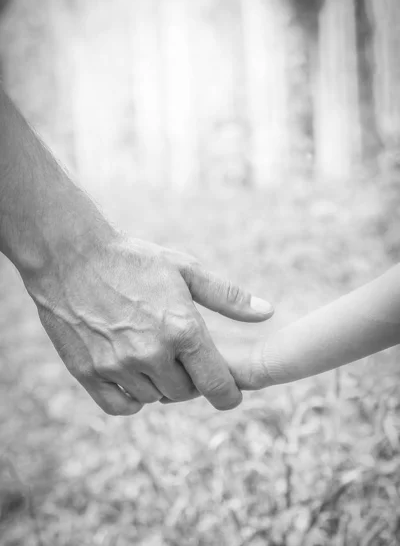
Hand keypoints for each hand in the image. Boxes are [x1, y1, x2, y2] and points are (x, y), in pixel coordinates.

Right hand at [27, 234, 272, 414]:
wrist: (70, 256)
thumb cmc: (133, 260)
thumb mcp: (185, 269)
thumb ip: (228, 296)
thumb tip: (268, 312)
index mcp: (182, 329)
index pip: (218, 385)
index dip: (228, 394)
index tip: (229, 394)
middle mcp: (152, 353)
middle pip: (185, 393)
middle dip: (190, 379)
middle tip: (181, 356)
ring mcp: (117, 366)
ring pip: (153, 398)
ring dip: (159, 383)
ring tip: (151, 353)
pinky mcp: (88, 373)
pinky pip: (121, 406)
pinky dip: (131, 397)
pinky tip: (131, 371)